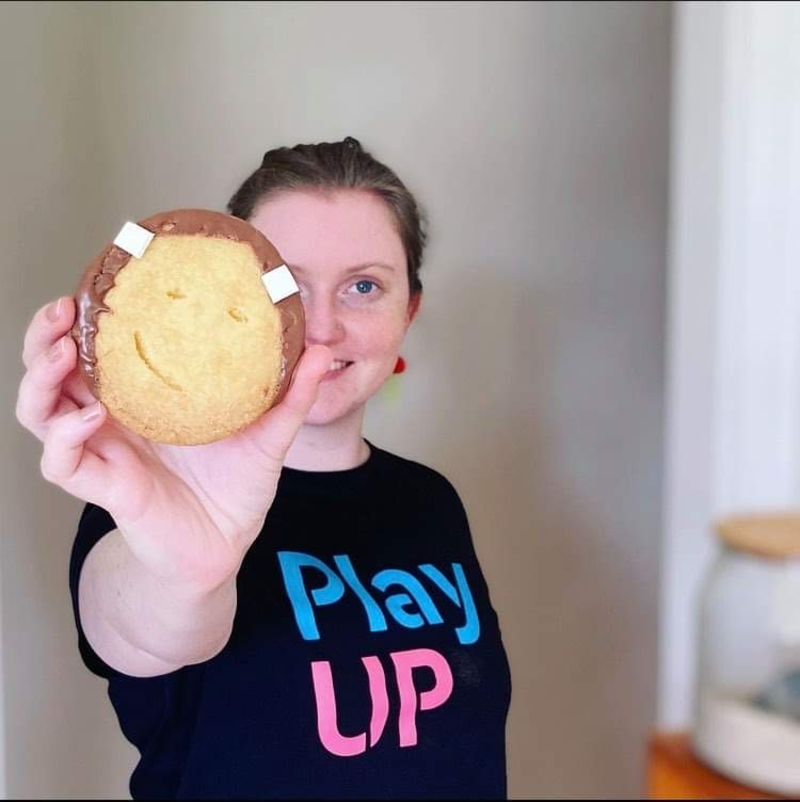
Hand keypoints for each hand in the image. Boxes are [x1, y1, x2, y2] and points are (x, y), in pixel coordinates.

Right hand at [16, 295, 330, 594]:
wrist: (227, 545)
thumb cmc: (236, 488)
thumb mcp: (268, 434)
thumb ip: (292, 395)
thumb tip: (321, 349)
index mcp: (143, 400)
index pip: (98, 351)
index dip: (85, 319)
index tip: (96, 285)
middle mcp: (112, 422)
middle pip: (54, 372)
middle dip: (46, 337)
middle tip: (65, 309)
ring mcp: (104, 453)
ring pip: (41, 412)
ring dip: (41, 379)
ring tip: (64, 351)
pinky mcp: (106, 488)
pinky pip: (63, 462)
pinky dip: (66, 436)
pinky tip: (90, 416)